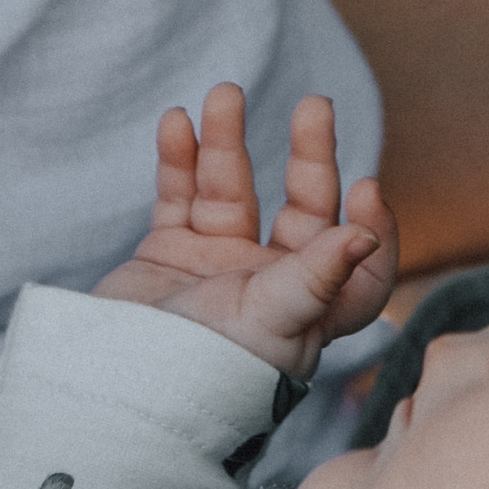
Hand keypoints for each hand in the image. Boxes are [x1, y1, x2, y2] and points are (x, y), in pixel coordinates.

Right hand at [93, 84, 398, 379]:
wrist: (116, 394)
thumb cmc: (206, 378)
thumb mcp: (270, 325)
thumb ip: (316, 278)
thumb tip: (366, 235)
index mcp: (308, 313)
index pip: (359, 268)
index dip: (373, 228)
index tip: (365, 187)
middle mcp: (269, 287)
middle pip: (303, 210)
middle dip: (310, 157)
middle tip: (314, 105)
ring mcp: (216, 268)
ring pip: (233, 191)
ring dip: (229, 142)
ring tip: (225, 94)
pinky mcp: (168, 255)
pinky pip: (179, 195)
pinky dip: (179, 159)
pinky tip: (178, 122)